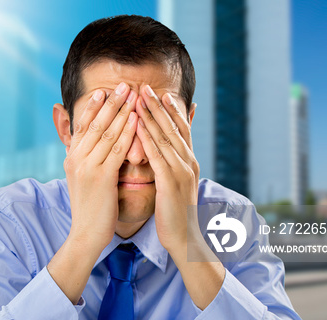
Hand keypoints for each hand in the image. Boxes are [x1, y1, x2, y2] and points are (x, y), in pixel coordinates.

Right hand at [64, 82, 138, 252]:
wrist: (85, 234)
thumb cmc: (89, 207)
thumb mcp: (81, 178)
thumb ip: (85, 158)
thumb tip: (89, 143)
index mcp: (72, 157)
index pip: (83, 125)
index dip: (94, 106)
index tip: (104, 90)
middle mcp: (76, 158)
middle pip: (96, 123)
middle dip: (111, 102)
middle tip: (125, 85)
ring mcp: (87, 167)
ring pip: (107, 132)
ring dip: (122, 111)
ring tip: (133, 95)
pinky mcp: (101, 177)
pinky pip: (116, 149)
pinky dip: (127, 132)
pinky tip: (137, 120)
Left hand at [134, 85, 198, 254]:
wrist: (185, 239)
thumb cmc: (175, 212)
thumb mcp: (175, 183)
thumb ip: (171, 165)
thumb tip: (164, 151)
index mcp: (189, 161)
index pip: (180, 128)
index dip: (169, 109)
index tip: (158, 92)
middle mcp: (188, 162)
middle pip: (172, 127)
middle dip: (158, 105)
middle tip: (144, 87)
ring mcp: (182, 171)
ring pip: (165, 137)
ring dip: (151, 116)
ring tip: (138, 98)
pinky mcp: (171, 183)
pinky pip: (158, 156)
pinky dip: (148, 138)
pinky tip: (138, 126)